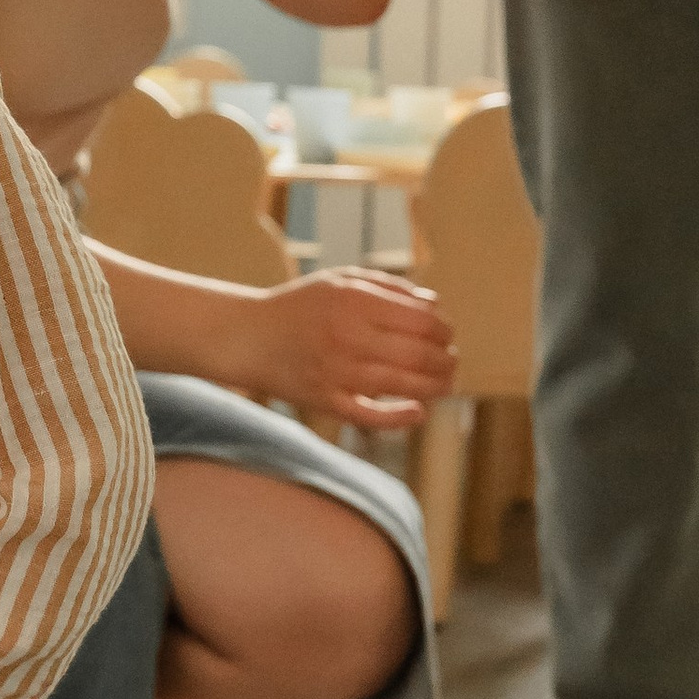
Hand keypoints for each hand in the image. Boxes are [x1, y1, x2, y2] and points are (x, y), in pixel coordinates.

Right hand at [214, 267, 457, 430]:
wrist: (247, 336)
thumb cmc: (299, 306)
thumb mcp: (340, 280)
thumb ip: (388, 287)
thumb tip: (434, 305)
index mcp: (355, 301)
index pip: (423, 321)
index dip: (445, 331)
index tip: (447, 336)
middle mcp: (348, 335)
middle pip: (420, 354)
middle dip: (446, 361)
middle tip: (451, 364)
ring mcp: (337, 371)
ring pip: (403, 385)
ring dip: (434, 388)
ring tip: (444, 386)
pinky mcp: (325, 400)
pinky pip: (371, 416)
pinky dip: (400, 418)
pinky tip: (417, 413)